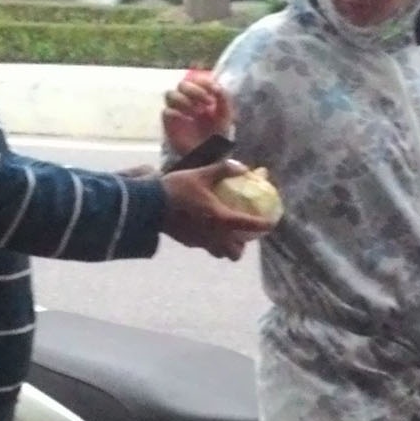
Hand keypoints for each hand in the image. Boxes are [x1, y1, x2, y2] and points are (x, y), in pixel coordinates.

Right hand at [161, 159, 277, 260]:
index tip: (271, 223)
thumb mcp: (201, 175)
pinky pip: (206, 246)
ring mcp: (199, 242)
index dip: (263, 225)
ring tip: (225, 232)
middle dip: (242, 245)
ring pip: (220, 253)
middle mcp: (213, 236)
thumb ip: (223, 170)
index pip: (249, 226)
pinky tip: (205, 226)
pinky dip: (211, 241)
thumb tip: (242, 167)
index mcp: (220, 219)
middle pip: (235, 252)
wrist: (148, 205)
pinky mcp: (188, 243)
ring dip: (226, 246)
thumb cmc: (176, 189)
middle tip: (243, 231)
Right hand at [162, 69, 231, 154]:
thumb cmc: (218, 135)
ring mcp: (177, 111)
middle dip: (195, 90)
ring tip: (196, 112)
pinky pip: (166, 111)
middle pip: (182, 84)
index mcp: (201, 96)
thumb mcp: (226, 116)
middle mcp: (187, 100)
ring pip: (170, 94)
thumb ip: (224, 100)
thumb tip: (218, 87)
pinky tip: (188, 120)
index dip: (204, 81)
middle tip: (207, 103)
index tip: (215, 90)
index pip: (196, 79)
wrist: (210, 155)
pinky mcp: (169, 123)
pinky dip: (177, 113)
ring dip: (184, 100)